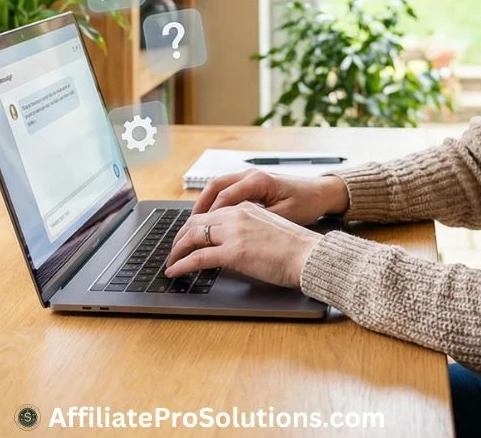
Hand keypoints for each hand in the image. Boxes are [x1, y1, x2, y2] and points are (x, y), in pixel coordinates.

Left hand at [163, 201, 322, 287]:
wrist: (309, 255)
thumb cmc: (296, 248)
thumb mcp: (268, 229)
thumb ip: (248, 231)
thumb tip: (232, 246)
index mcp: (246, 208)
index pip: (210, 214)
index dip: (193, 226)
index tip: (187, 237)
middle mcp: (236, 216)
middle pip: (196, 222)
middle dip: (180, 238)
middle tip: (174, 250)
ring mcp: (234, 233)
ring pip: (192, 237)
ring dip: (177, 251)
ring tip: (171, 262)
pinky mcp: (233, 252)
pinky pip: (198, 258)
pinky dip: (182, 265)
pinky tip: (175, 272)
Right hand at [192, 169, 348, 224]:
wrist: (323, 193)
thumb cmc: (307, 203)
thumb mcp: (284, 217)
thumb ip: (258, 222)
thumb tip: (234, 235)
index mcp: (257, 181)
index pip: (223, 197)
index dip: (208, 217)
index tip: (197, 233)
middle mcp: (250, 175)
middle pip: (214, 188)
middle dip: (199, 208)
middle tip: (186, 230)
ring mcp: (251, 177)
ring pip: (218, 187)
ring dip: (204, 205)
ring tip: (193, 225)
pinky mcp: (253, 183)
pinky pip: (227, 190)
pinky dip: (215, 203)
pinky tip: (212, 219)